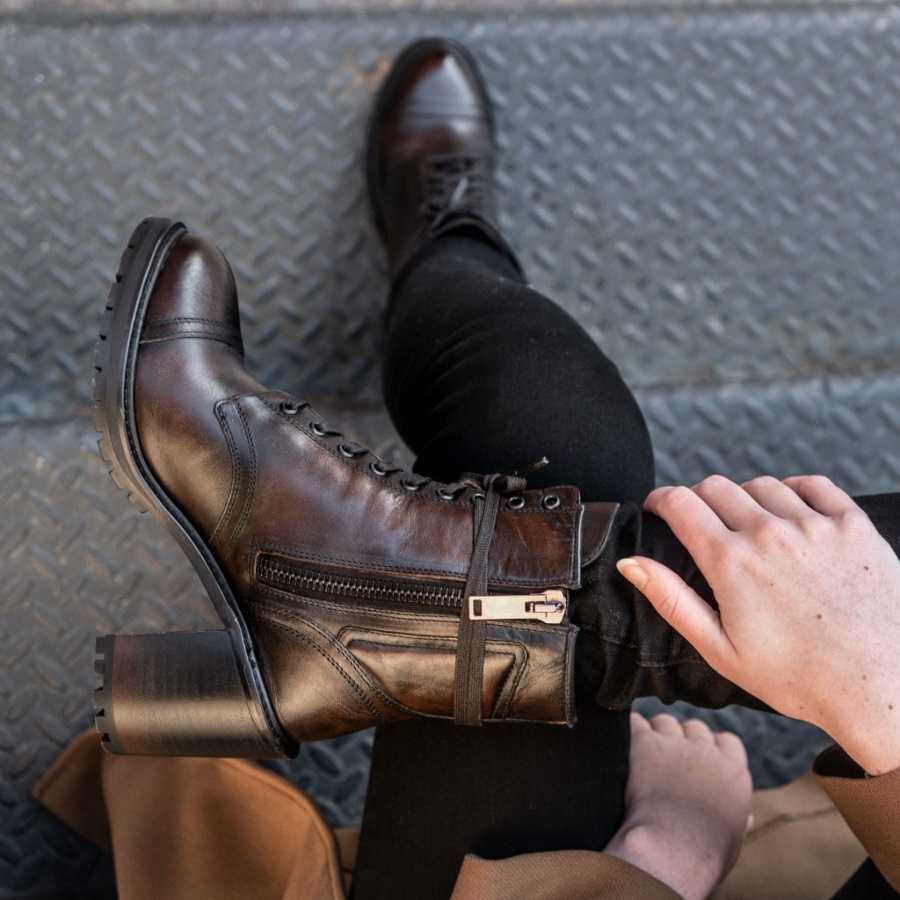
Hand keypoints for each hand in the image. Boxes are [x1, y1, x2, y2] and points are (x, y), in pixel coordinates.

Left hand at [605, 712, 751, 899]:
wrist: (671, 850)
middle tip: (667, 756)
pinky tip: (622, 743)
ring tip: (643, 752)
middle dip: (682, 738)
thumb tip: (749, 819)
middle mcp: (707, 752)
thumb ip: (740, 819)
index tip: (700, 757)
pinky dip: (630, 730)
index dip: (712, 747)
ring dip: (656, 733)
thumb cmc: (703, 856)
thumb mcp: (732, 839)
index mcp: (734, 774)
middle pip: (695, 728)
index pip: (727, 742)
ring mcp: (676, 744)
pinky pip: (636, 723)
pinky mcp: (645, 742)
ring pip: (665, 722)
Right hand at [617, 474, 899, 775]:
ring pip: (761, 485)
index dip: (659, 500)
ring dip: (745, 498)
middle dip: (698, 500)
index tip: (658, 509)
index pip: (679, 503)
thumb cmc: (800, 678)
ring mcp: (814, 524)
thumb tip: (631, 563)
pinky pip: (813, 484)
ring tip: (749, 526)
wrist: (883, 686)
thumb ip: (671, 599)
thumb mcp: (720, 649)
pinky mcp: (853, 525)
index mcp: (731, 562)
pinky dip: (793, 490)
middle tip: (702, 525)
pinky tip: (791, 513)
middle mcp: (769, 532)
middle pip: (715, 487)